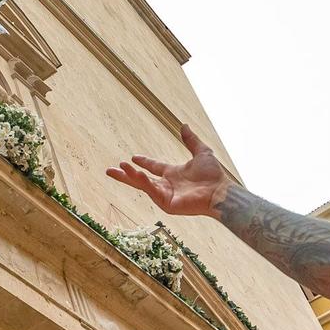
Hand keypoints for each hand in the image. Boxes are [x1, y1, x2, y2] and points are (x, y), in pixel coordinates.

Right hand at [107, 124, 231, 217]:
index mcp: (173, 174)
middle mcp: (167, 185)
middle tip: (109, 170)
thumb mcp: (202, 152)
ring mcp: (165, 195)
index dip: (143, 162)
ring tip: (118, 168)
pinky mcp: (166, 203)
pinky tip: (134, 173)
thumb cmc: (214, 175)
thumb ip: (191, 140)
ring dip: (130, 176)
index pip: (154, 167)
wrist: (219, 191)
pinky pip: (150, 190)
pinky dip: (142, 182)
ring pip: (142, 184)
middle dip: (125, 175)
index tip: (133, 157)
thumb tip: (184, 125)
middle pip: (140, 179)